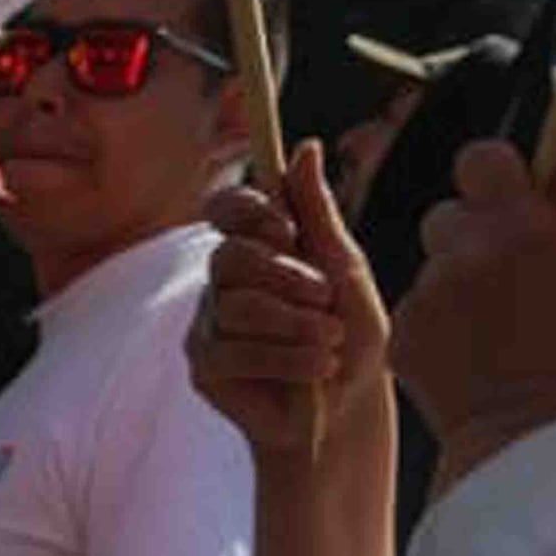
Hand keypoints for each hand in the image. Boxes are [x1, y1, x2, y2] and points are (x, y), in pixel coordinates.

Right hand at [192, 141, 388, 472]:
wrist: (349, 407)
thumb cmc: (352, 336)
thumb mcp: (346, 268)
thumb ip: (318, 212)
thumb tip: (305, 147)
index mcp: (259, 246)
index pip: (225, 207)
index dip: (245, 209)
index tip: (283, 226)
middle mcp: (226, 278)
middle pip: (230, 255)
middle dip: (287, 277)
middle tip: (327, 297)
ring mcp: (209, 321)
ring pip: (236, 305)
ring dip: (295, 324)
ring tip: (331, 342)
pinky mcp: (203, 364)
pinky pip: (230, 350)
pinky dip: (284, 358)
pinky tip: (313, 370)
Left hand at [394, 131, 555, 488]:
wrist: (530, 435)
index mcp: (522, 225)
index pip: (481, 156)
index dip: (490, 178)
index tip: (503, 202)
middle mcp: (469, 249)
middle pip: (446, 214)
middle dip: (466, 238)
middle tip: (496, 282)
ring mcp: (428, 290)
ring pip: (428, 265)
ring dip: (448, 285)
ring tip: (483, 330)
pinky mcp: (400, 327)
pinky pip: (410, 307)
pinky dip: (429, 326)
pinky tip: (460, 355)